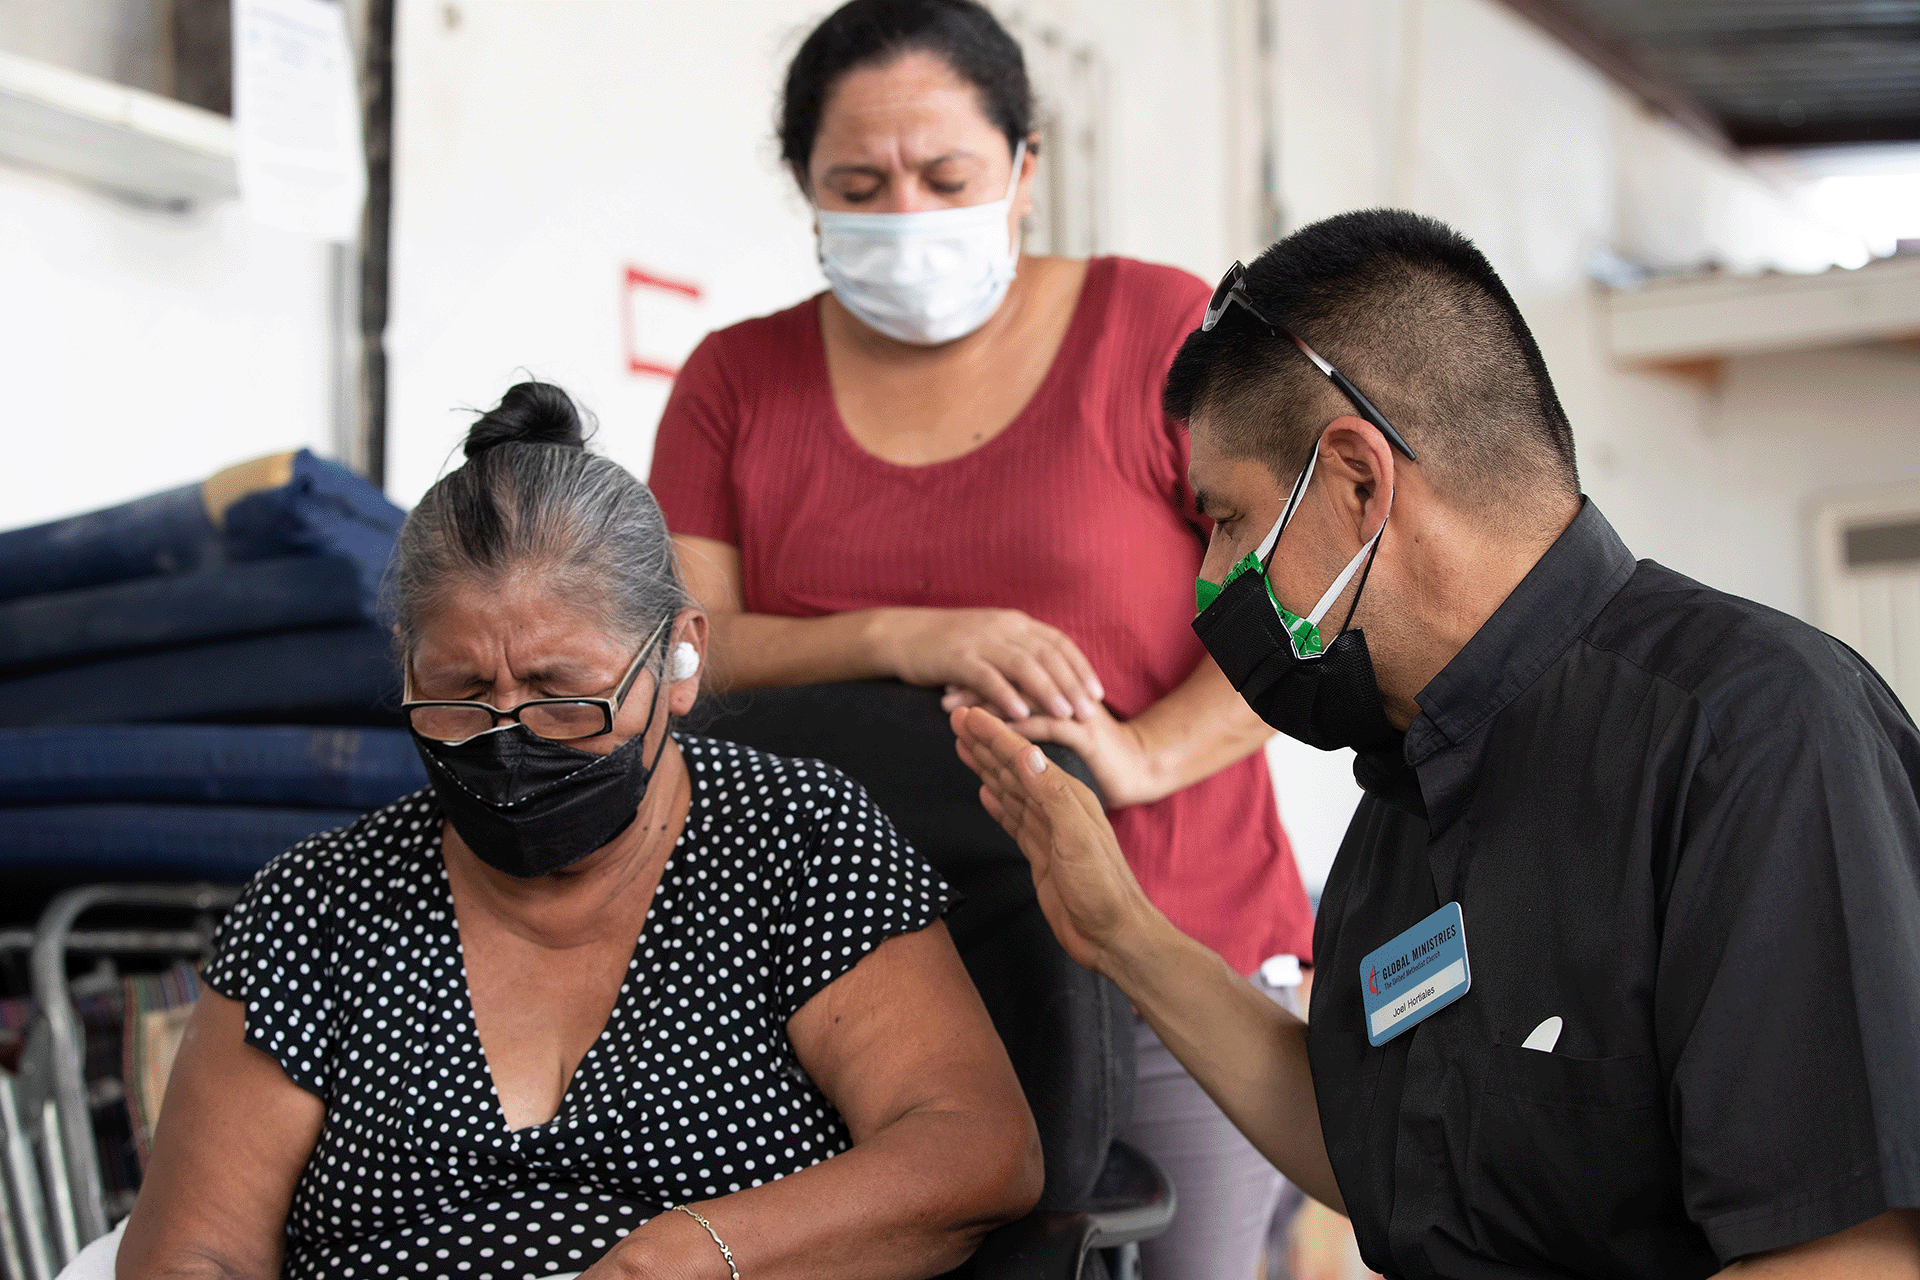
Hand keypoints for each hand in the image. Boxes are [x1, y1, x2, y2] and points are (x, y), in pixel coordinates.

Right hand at [874, 608, 1104, 722]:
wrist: (901, 635)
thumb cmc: (948, 645)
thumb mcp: (990, 641)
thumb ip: (1018, 654)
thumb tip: (1050, 680)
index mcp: (1014, 623)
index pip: (1058, 643)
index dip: (1080, 668)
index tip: (1098, 694)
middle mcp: (1003, 627)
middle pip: (1047, 655)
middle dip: (1072, 684)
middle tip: (1089, 712)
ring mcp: (980, 640)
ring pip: (1023, 664)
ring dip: (1047, 690)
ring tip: (1065, 715)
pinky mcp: (957, 656)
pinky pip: (987, 676)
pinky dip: (1006, 694)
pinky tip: (1020, 714)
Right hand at [951, 707, 1159, 974]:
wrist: (1113, 935)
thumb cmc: (1102, 888)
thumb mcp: (1077, 837)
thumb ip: (1051, 795)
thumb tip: (1027, 754)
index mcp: (1068, 796)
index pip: (1023, 757)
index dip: (994, 734)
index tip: (967, 714)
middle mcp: (1058, 808)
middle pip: (1013, 768)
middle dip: (984, 743)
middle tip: (957, 719)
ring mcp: (1049, 832)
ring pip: (1009, 790)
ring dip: (986, 767)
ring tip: (963, 746)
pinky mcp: (1041, 855)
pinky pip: (1014, 819)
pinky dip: (997, 803)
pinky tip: (985, 791)